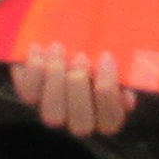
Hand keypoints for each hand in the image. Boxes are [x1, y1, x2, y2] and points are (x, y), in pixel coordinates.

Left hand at [12, 41, 136, 139]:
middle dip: (79, 89)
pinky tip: (39, 48)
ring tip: (58, 49)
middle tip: (80, 57)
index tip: (106, 57)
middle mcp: (81, 120)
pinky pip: (28, 94)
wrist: (69, 33)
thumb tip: (129, 88)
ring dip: (55, 80)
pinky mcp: (32, 97)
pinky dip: (32, 71)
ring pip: (53, 115)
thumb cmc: (101, 44)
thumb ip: (130, 69)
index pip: (110, 121)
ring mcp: (55, 111)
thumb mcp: (118, 53)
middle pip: (81, 124)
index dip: (107, 93)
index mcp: (108, 114)